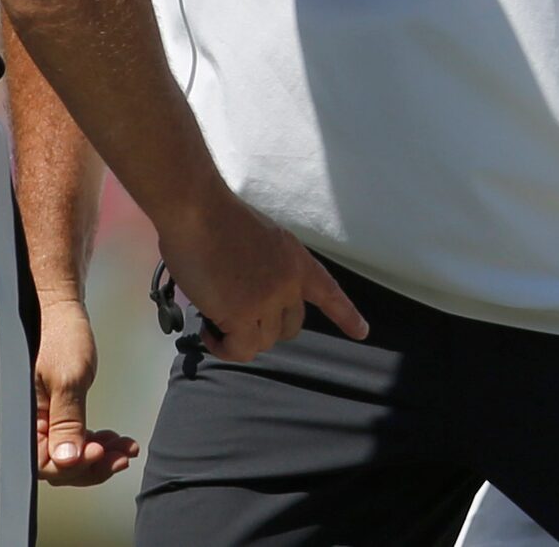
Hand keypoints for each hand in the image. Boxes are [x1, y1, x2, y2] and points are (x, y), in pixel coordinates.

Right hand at [34, 296, 137, 484]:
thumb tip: (66, 460)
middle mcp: (31, 423)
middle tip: (120, 457)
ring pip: (72, 456)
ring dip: (100, 456)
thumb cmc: (59, 335)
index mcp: (24, 416)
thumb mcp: (67, 379)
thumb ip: (66, 421)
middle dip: (93, 464)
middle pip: (60, 465)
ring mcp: (45, 420)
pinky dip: (97, 444)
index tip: (99, 453)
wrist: (63, 311)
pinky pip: (76, 440)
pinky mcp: (58, 414)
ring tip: (124, 448)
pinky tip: (115, 440)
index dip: (74, 466)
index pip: (45, 462)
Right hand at [159, 192, 366, 364]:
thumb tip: (246, 294)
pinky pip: (239, 349)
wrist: (196, 208)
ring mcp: (268, 300)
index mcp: (294, 258)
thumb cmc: (214, 215)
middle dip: (264, 326)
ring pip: (262, 341)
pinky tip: (208, 331)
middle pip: (289, 327)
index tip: (362, 332)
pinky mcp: (242, 315)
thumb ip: (265, 267)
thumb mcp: (258, 238)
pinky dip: (223, 346)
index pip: (327, 291)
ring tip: (213, 320)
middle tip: (233, 313)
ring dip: (238, 336)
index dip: (345, 315)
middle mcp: (289, 282)